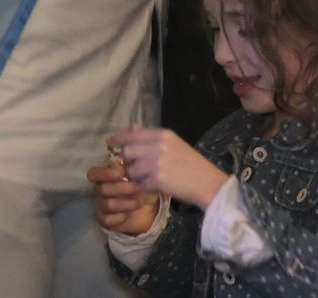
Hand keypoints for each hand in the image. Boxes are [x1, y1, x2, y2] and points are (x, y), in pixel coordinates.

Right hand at [87, 160, 160, 235]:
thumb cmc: (141, 185)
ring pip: (108, 204)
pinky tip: (129, 214)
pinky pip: (108, 219)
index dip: (105, 173)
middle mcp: (99, 190)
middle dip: (123, 188)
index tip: (122, 172)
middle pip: (102, 189)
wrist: (147, 207)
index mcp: (104, 176)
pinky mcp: (104, 220)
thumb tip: (126, 162)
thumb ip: (131, 166)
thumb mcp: (139, 173)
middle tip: (138, 188)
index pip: (94, 174)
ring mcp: (100, 205)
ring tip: (140, 201)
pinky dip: (121, 217)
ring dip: (127, 203)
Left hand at [108, 128, 227, 211]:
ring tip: (150, 180)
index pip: (133, 133)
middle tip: (136, 169)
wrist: (207, 182)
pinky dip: (146, 188)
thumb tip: (131, 129)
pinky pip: (141, 184)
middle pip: (128, 152)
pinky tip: (157, 187)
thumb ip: (152, 139)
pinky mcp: (157, 179)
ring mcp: (157, 162)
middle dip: (128, 163)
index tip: (110, 143)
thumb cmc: (192, 164)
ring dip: (137, 178)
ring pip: (132, 171)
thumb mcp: (174, 145)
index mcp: (163, 134)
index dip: (119, 138)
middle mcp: (158, 145)